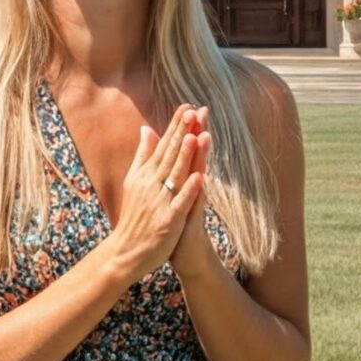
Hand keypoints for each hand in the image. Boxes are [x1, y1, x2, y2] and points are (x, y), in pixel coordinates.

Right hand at [102, 104, 206, 283]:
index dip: (176, 125)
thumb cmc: (134, 215)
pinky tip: (201, 178)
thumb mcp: (135, 181)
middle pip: (170, 155)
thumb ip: (143, 155)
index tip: (187, 105)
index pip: (163, 145)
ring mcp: (160, 202)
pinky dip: (190, 190)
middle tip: (194, 111)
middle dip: (183, 132)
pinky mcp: (168, 221)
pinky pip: (181, 203)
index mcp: (146, 174)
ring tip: (195, 135)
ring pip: (175, 175)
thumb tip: (147, 129)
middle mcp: (152, 184)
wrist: (125, 252)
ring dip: (185, 156)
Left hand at [167, 107, 220, 274]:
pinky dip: (197, 192)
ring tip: (204, 136)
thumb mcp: (169, 193)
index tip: (188, 105)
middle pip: (195, 157)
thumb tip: (156, 145)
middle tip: (203, 111)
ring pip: (198, 176)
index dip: (186, 129)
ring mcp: (193, 203)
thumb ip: (165, 168)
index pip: (185, 150)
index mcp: (182, 180)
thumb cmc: (175, 222)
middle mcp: (191, 188)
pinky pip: (196, 204)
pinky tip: (201, 179)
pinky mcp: (191, 220)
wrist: (186, 255)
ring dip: (202, 158)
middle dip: (198, 134)